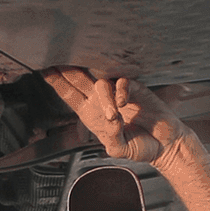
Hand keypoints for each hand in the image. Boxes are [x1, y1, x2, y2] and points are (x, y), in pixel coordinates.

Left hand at [42, 67, 195, 164]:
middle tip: (55, 60)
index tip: (43, 71)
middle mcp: (101, 100)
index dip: (57, 83)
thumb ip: (112, 139)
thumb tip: (111, 119)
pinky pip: (122, 83)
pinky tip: (124, 104)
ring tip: (113, 117)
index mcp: (91, 114)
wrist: (165, 145)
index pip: (69, 94)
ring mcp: (118, 93)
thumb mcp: (120, 149)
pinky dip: (120, 92)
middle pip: (79, 80)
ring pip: (100, 83)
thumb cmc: (141, 146)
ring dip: (104, 98)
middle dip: (66, 71)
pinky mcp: (135, 90)